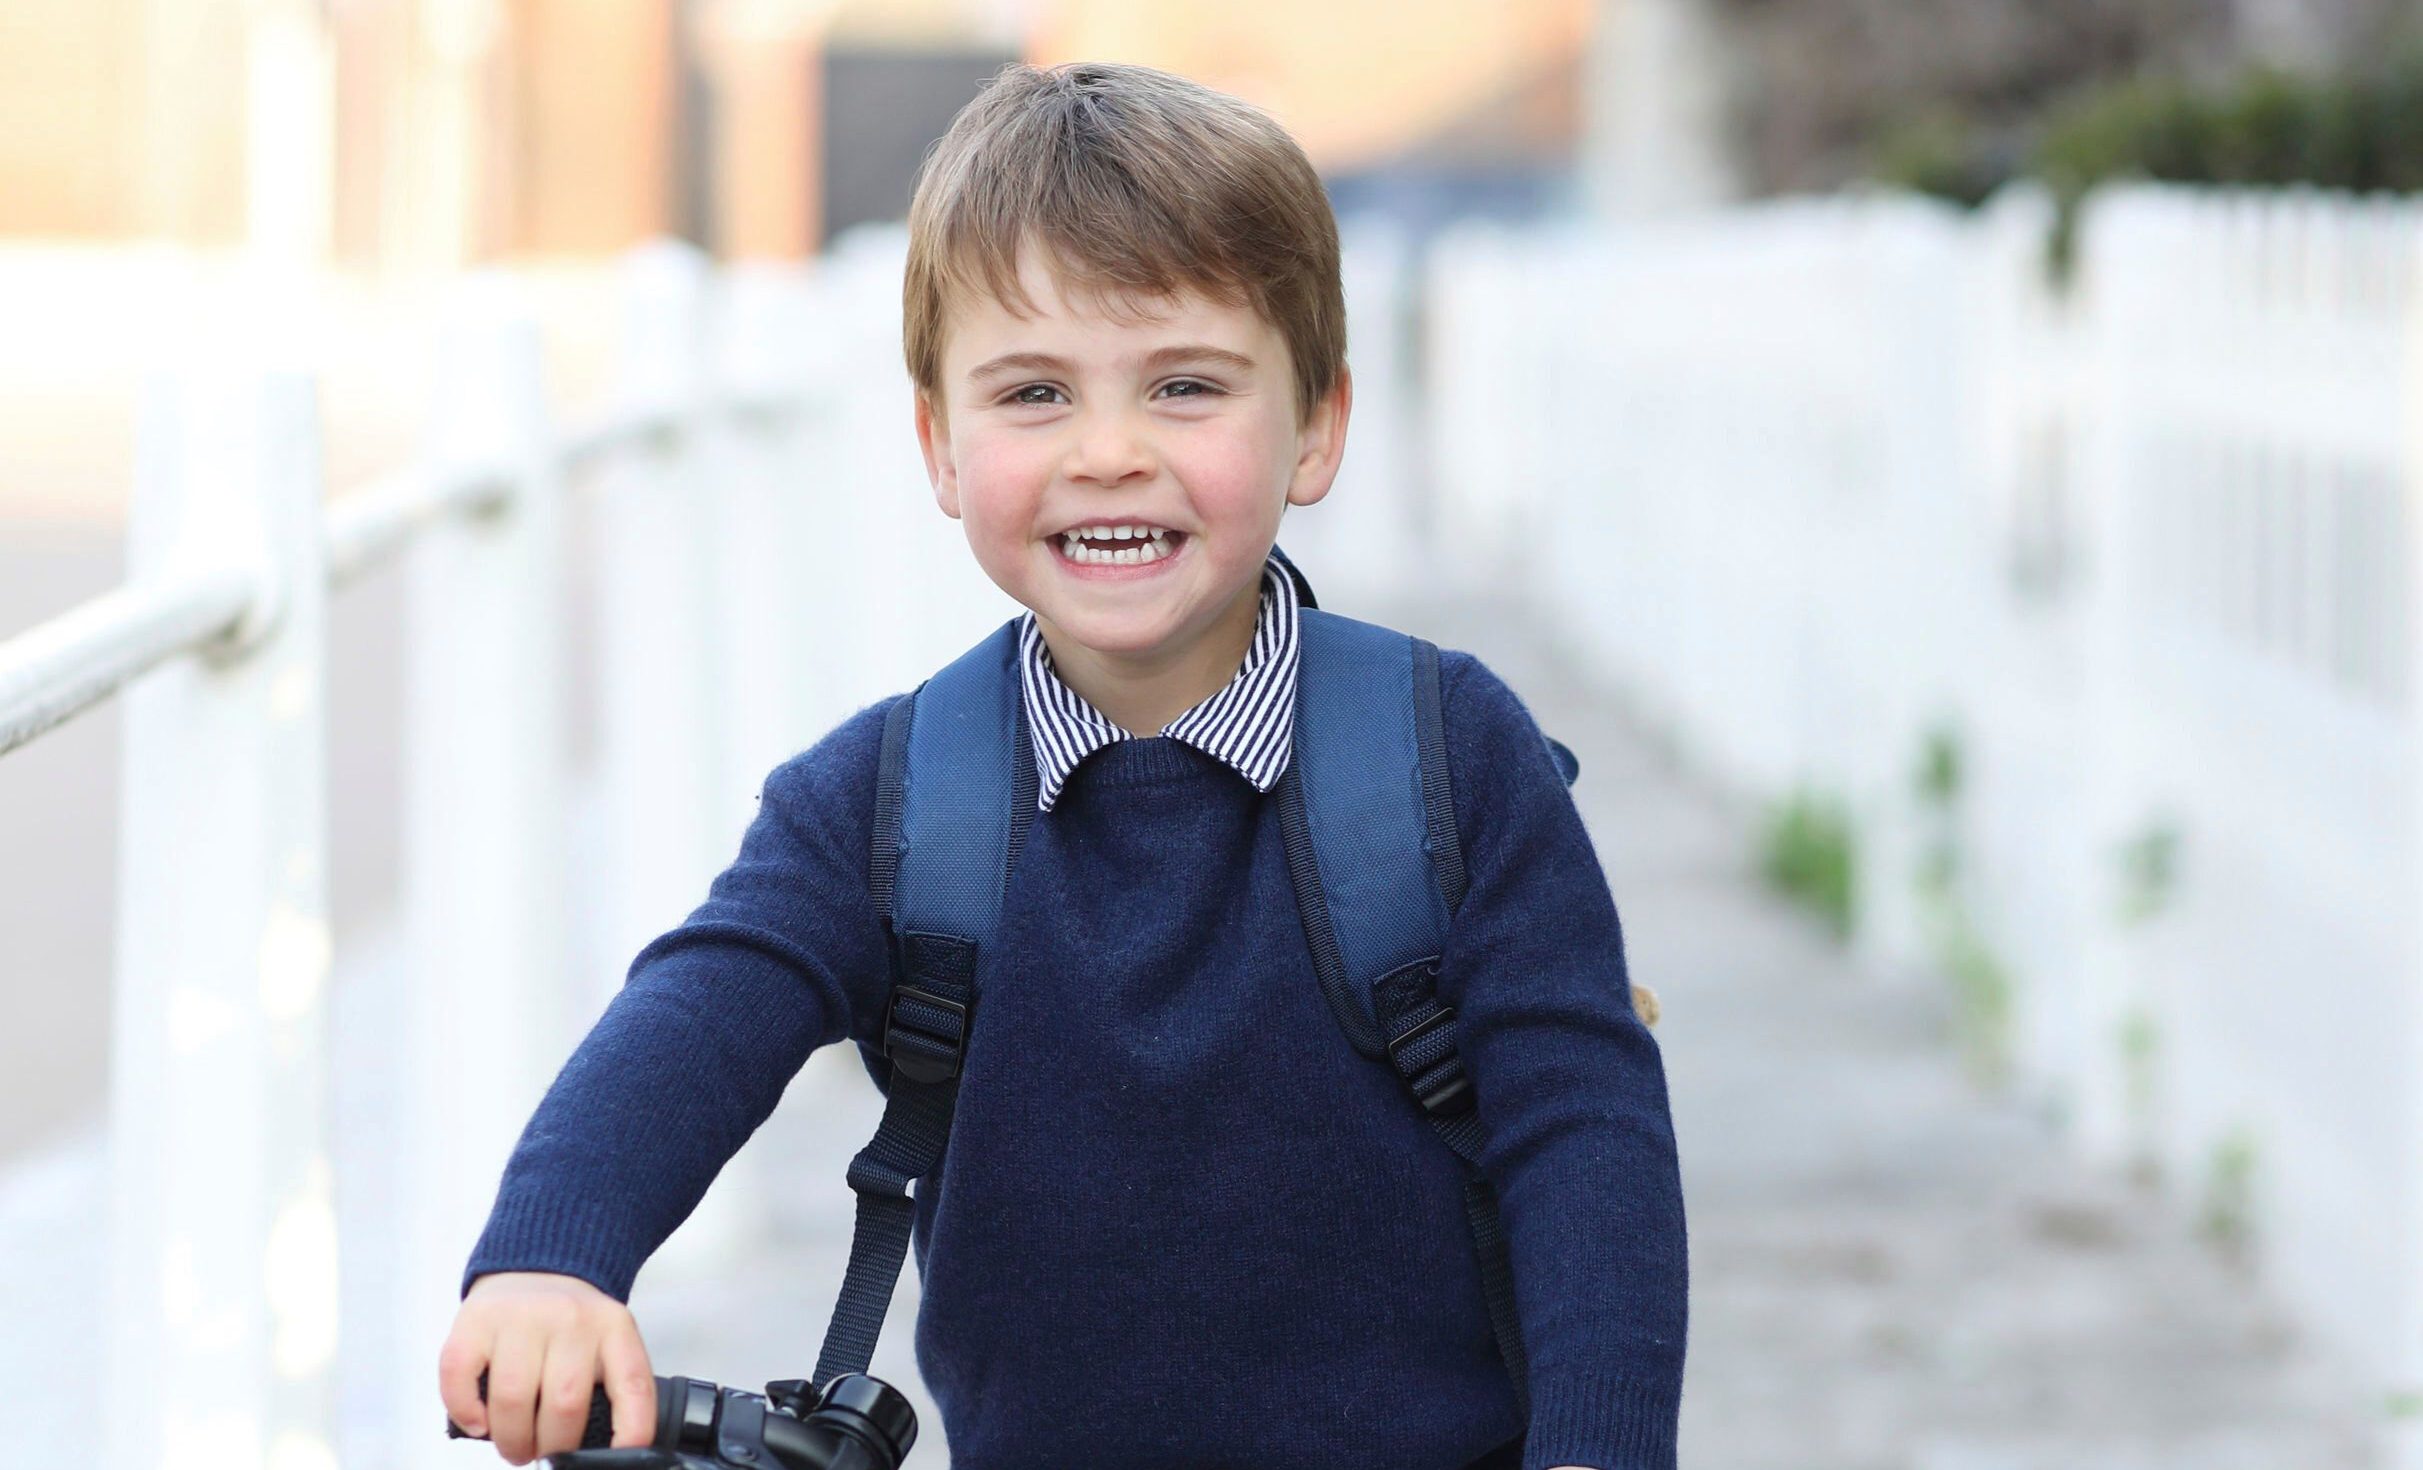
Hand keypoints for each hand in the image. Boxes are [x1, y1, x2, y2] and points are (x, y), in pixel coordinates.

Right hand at [437, 1270, 657, 1463]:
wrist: (534, 1267)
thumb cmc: (569, 1323)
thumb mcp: (607, 1341)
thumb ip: (612, 1387)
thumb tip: (604, 1451)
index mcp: (613, 1327)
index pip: (633, 1385)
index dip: (631, 1433)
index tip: (617, 1460)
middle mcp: (570, 1318)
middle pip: (565, 1405)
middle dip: (552, 1449)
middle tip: (541, 1455)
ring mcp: (521, 1316)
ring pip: (513, 1399)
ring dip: (511, 1439)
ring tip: (514, 1446)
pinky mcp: (475, 1320)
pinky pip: (461, 1379)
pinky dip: (467, 1412)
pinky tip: (479, 1422)